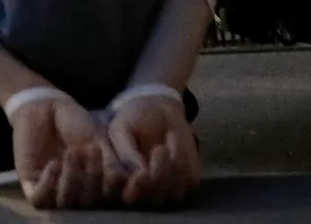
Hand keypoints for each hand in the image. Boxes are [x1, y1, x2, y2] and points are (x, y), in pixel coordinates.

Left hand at [11, 93, 123, 209]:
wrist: (47, 108)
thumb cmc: (76, 125)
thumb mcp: (99, 141)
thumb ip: (111, 163)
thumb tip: (124, 181)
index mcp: (95, 187)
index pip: (108, 198)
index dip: (114, 188)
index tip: (116, 167)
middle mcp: (75, 194)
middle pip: (87, 203)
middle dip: (93, 177)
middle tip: (93, 150)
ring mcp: (53, 191)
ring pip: (64, 203)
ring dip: (72, 179)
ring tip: (73, 152)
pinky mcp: (31, 185)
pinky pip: (40, 199)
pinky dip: (49, 184)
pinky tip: (54, 163)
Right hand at [109, 94, 200, 208]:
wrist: (156, 110)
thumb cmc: (133, 121)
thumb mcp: (121, 129)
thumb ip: (126, 151)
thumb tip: (139, 173)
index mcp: (120, 184)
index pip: (128, 197)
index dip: (135, 191)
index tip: (142, 174)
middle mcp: (143, 193)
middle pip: (153, 200)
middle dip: (159, 178)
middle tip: (159, 149)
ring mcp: (165, 189)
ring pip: (174, 194)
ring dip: (173, 167)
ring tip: (165, 139)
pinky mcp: (186, 182)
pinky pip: (190, 180)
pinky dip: (185, 159)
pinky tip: (173, 138)